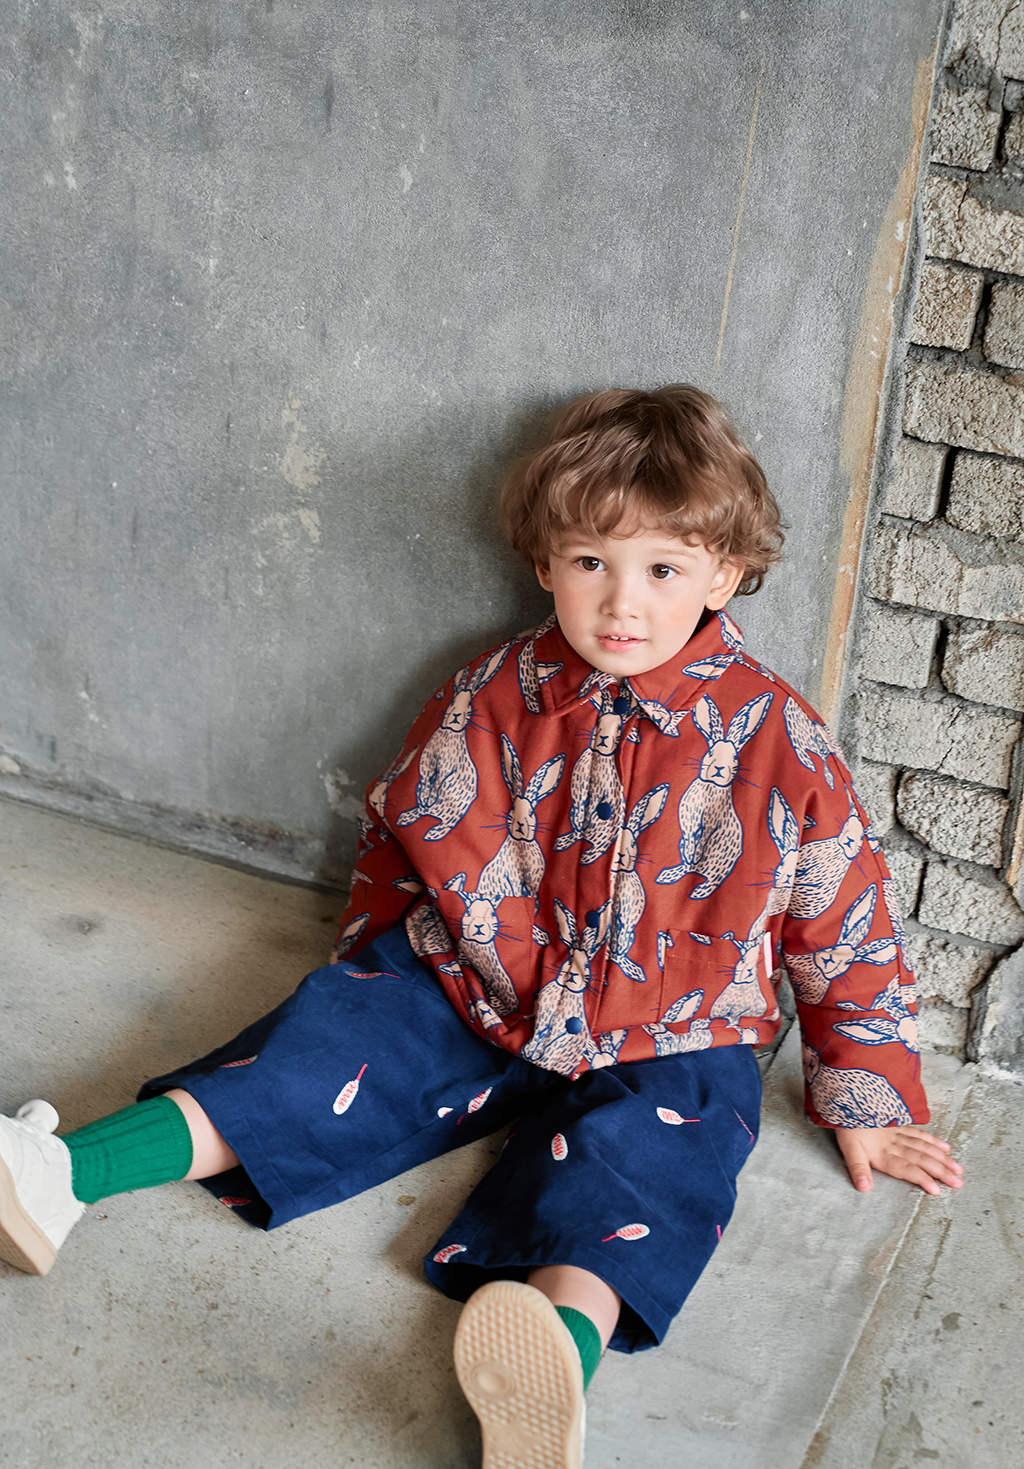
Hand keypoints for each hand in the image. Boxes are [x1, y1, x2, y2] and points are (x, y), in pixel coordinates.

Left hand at [835, 1125, 963, 1195]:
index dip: (922, 1179)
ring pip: (925, 1147)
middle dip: (941, 1172)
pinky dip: (933, 1140)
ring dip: (943, 1158)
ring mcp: (899, 1134)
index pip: (907, 1169)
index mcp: (884, 1154)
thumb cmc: (848, 1127)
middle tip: (958, 1183)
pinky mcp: (899, 1124)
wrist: (849, 1099)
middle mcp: (895, 1145)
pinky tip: (945, 1146)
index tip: (938, 1190)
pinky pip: (920, 1133)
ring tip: (958, 1169)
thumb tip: (864, 1188)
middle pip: (922, 1160)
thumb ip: (858, 1169)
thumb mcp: (848, 1150)